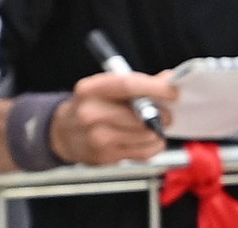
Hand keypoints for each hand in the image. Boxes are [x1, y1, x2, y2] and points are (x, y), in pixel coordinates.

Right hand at [49, 71, 175, 165]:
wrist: (63, 133)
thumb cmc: (90, 105)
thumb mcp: (105, 87)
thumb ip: (138, 83)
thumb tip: (168, 79)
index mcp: (91, 89)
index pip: (128, 85)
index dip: (155, 88)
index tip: (174, 91)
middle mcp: (91, 113)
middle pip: (140, 115)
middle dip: (162, 115)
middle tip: (169, 113)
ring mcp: (97, 138)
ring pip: (144, 135)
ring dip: (157, 132)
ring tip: (155, 127)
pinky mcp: (105, 158)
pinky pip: (142, 153)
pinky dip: (152, 146)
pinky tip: (147, 140)